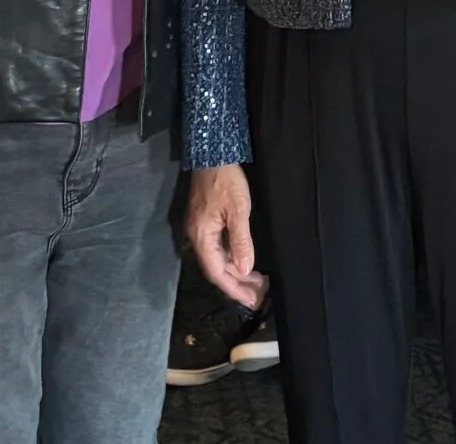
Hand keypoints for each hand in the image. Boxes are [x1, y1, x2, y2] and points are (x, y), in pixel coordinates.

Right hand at [185, 164, 263, 307]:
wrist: (211, 153)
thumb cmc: (226, 180)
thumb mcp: (238, 209)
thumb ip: (241, 241)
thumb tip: (245, 270)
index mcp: (201, 237)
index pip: (217, 273)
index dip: (234, 288)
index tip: (251, 300)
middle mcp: (196, 237)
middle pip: (216, 269)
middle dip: (238, 283)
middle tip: (259, 294)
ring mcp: (198, 229)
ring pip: (217, 259)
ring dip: (236, 271)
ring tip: (256, 282)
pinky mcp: (203, 222)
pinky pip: (217, 248)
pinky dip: (231, 257)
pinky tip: (244, 260)